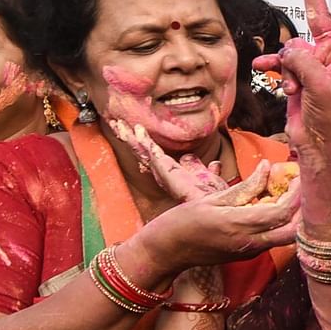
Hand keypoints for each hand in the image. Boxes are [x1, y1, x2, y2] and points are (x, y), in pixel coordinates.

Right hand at [110, 119, 228, 201]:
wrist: (212, 206)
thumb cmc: (211, 196)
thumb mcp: (209, 179)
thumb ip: (207, 171)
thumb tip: (214, 165)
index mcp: (171, 174)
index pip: (153, 155)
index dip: (143, 143)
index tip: (136, 131)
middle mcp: (163, 173)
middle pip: (141, 151)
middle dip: (129, 137)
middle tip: (116, 123)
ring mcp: (162, 172)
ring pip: (141, 150)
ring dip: (129, 136)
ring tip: (117, 123)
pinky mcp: (164, 170)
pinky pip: (150, 151)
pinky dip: (143, 140)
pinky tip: (138, 130)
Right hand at [127, 160, 297, 275]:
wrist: (167, 252)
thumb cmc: (183, 221)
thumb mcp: (212, 198)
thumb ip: (245, 187)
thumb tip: (267, 167)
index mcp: (238, 224)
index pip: (280, 212)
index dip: (295, 195)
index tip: (299, 177)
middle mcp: (249, 242)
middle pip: (292, 231)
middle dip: (303, 210)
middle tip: (302, 187)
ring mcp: (250, 251)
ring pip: (286, 238)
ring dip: (295, 217)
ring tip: (291, 194)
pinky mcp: (248, 254)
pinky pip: (273, 240)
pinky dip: (281, 224)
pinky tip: (275, 206)